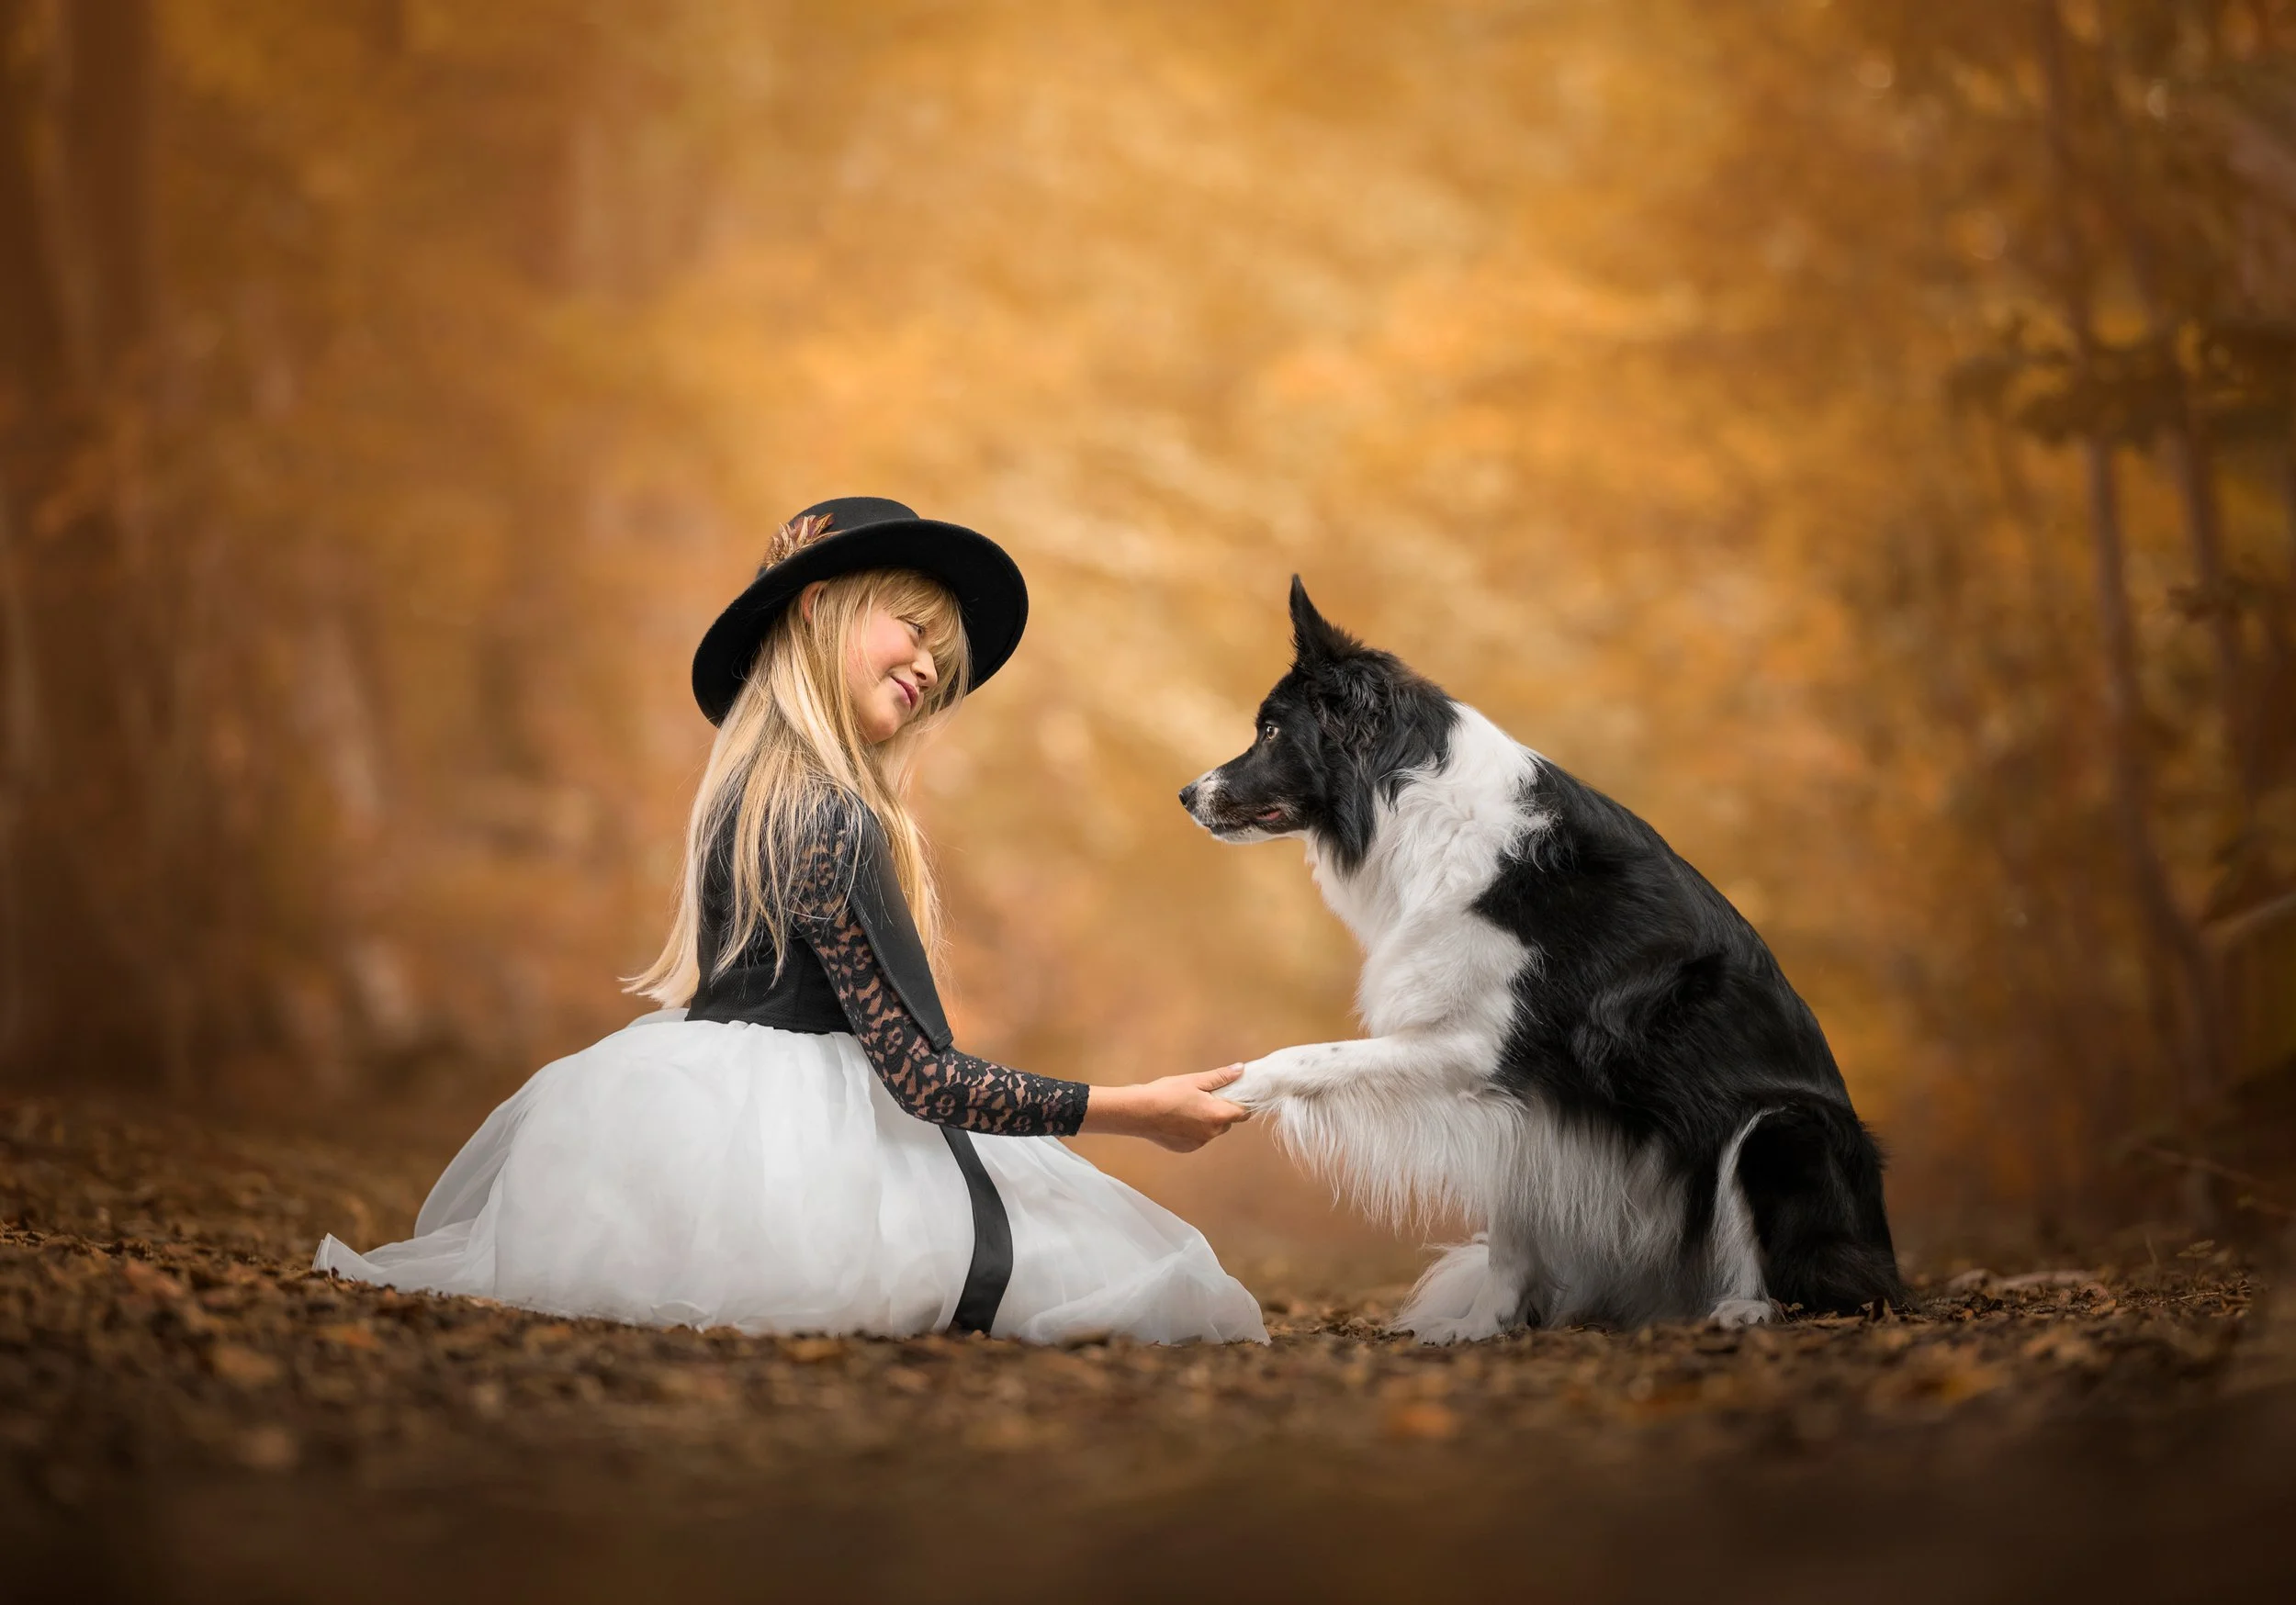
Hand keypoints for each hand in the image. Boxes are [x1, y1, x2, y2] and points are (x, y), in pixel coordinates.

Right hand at [1081, 1066, 1252, 1152]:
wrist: (1138, 1112)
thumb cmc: (1166, 1093)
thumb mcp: (1195, 1080)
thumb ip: (1221, 1077)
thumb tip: (1241, 1069)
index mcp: (1217, 1115)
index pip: (1243, 1113)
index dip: (1241, 1102)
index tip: (1232, 1094)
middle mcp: (1211, 1133)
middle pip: (1227, 1122)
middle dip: (1221, 1110)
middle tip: (1204, 1096)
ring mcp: (1198, 1143)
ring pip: (1211, 1131)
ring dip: (1207, 1121)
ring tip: (1187, 1106)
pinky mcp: (1186, 1148)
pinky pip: (1198, 1138)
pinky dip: (1193, 1130)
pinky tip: (1178, 1118)